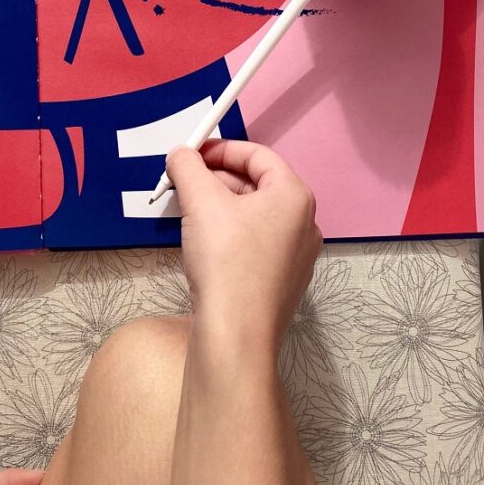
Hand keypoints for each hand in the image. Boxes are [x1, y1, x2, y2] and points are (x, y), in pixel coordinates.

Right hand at [166, 140, 321, 346]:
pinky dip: (229, 233)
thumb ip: (188, 167)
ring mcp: (296, 257)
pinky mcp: (281, 283)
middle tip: (184, 180)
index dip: (222, 149)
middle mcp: (304, 223)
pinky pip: (255, 243)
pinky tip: (203, 243)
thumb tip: (180, 154)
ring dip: (220, 205)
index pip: (258, 155)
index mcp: (294, 196)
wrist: (235, 335)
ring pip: (254, 215)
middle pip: (257, 184)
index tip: (192, 152)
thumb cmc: (225, 260)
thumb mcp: (200, 201)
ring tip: (188, 209)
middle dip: (217, 178)